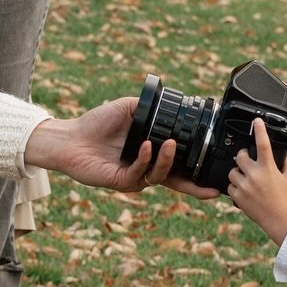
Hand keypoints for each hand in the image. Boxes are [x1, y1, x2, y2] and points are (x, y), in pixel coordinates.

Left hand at [23, 97, 220, 197]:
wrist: (71, 137)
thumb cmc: (97, 124)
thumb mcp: (128, 109)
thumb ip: (149, 107)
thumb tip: (169, 101)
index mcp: (151, 154)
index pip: (179, 166)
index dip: (197, 171)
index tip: (215, 171)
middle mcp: (147, 168)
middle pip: (177, 182)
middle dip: (195, 185)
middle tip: (210, 181)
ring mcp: (135, 177)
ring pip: (161, 176)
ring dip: (168, 161)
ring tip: (170, 145)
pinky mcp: (121, 181)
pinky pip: (140, 173)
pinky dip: (145, 159)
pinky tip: (145, 146)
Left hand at [226, 118, 286, 244]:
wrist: (278, 219)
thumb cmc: (284, 199)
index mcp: (268, 168)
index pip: (263, 144)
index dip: (259, 130)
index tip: (256, 121)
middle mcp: (255, 175)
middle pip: (240, 156)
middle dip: (243, 157)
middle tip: (247, 162)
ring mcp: (245, 185)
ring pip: (232, 171)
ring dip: (237, 174)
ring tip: (246, 180)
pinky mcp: (237, 196)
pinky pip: (230, 186)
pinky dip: (235, 188)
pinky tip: (244, 192)